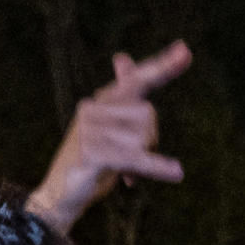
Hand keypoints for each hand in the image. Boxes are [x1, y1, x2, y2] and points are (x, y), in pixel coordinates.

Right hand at [26, 41, 192, 232]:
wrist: (59, 193)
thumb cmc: (91, 160)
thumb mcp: (109, 128)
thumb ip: (124, 101)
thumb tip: (121, 56)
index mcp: (102, 100)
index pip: (136, 80)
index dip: (162, 67)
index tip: (185, 51)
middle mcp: (93, 108)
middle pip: (148, 115)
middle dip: (148, 140)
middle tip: (129, 160)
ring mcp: (90, 130)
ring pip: (143, 138)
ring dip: (141, 161)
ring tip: (121, 172)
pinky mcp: (92, 153)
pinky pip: (135, 157)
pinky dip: (157, 167)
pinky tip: (176, 172)